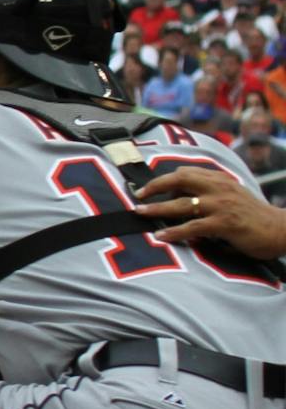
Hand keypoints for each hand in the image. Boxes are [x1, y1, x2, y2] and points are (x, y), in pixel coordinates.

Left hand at [136, 165, 285, 258]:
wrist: (281, 229)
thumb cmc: (253, 216)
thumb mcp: (232, 197)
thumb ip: (210, 194)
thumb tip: (182, 200)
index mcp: (220, 180)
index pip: (186, 172)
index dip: (164, 178)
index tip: (148, 187)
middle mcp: (219, 188)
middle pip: (179, 180)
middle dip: (155, 187)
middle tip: (138, 196)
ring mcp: (221, 205)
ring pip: (182, 204)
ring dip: (158, 209)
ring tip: (140, 213)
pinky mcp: (224, 224)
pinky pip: (193, 227)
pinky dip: (175, 232)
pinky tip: (161, 236)